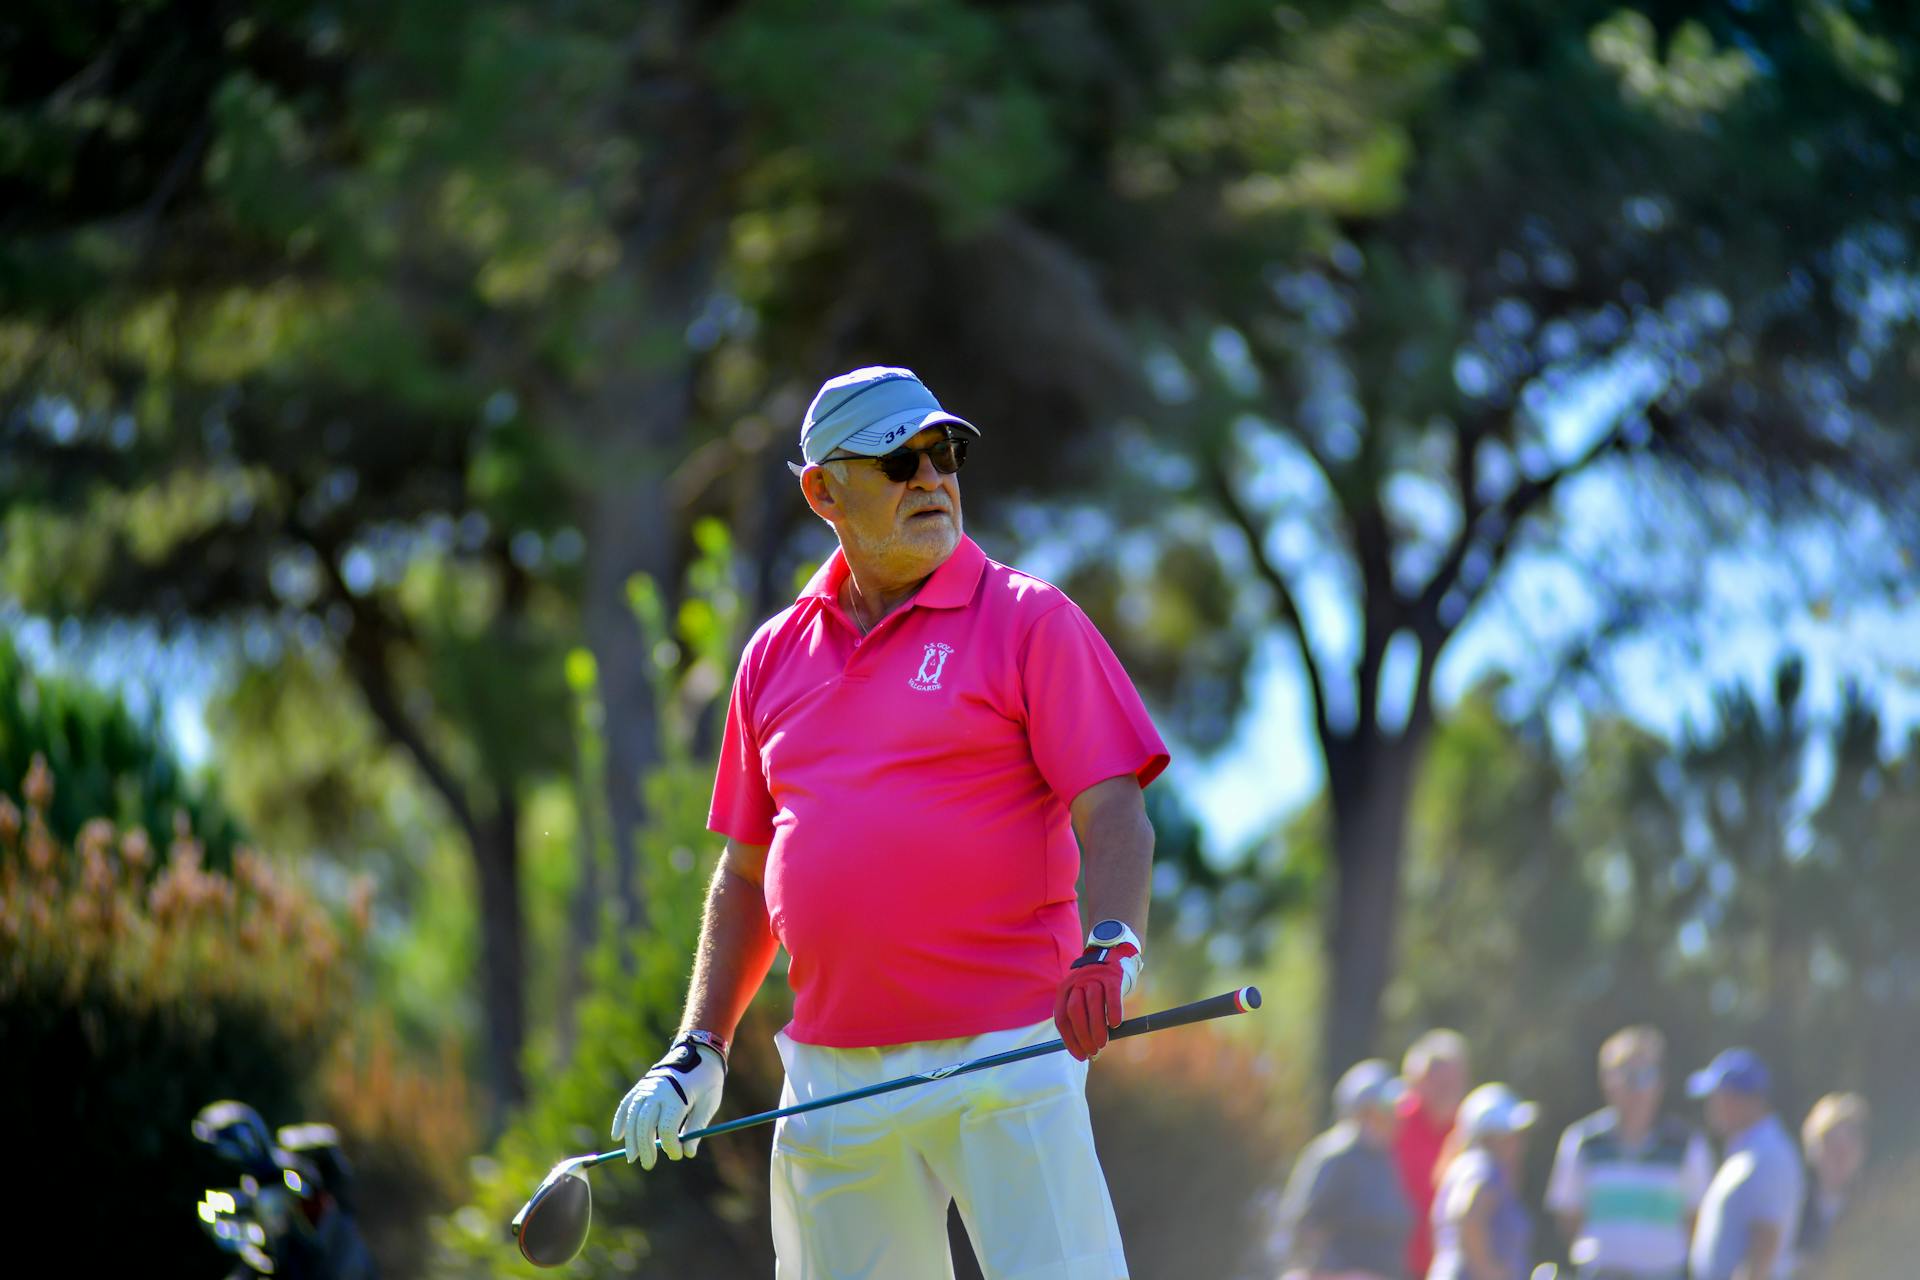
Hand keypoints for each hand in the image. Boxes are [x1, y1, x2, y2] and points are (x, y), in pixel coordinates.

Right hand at [611, 1037, 725, 1169]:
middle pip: (645, 1124)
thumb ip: (696, 1128)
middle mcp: (658, 1091)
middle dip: (645, 1147)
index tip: (678, 1155)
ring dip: (631, 1138)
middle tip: (648, 1164)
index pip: (667, 1128)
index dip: (671, 1145)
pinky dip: (621, 1119)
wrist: (699, 1052)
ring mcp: (648, 1087)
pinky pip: (627, 1103)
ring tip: (632, 1157)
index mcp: (677, 1096)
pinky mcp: (643, 1085)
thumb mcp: (709, 1103)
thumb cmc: (707, 1081)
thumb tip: (687, 1153)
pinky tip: (618, 1135)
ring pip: (633, 1116)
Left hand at [1053, 921, 1141, 1060]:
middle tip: (1093, 1051)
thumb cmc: (1096, 984)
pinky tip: (1115, 1025)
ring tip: (1103, 1044)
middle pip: (1075, 1011)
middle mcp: (1077, 982)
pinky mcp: (1112, 975)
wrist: (1112, 953)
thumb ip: (1081, 1018)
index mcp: (1065, 989)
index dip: (1069, 1039)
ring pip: (1093, 1004)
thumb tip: (1085, 1050)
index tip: (1080, 1056)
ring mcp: (1094, 977)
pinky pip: (1112, 995)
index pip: (1062, 1018)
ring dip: (1096, 1027)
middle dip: (1082, 1035)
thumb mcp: (1082, 996)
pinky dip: (1113, 1011)